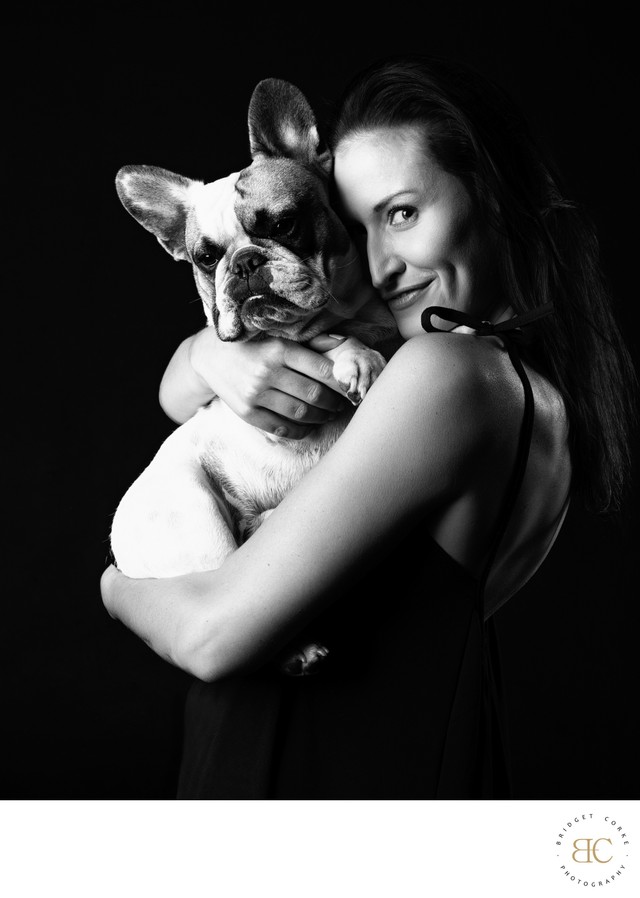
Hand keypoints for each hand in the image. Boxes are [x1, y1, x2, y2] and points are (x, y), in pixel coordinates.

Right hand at [189, 329, 349, 438]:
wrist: (209, 357)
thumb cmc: (252, 345)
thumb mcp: (278, 337)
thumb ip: (310, 343)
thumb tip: (342, 345)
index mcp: (279, 349)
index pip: (321, 369)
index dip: (340, 381)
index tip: (348, 387)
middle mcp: (267, 371)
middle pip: (313, 394)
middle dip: (333, 402)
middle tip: (341, 404)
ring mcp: (256, 394)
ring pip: (300, 413)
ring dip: (320, 417)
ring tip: (328, 414)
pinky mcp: (247, 412)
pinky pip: (281, 428)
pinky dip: (300, 431)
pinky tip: (308, 426)